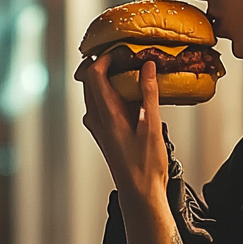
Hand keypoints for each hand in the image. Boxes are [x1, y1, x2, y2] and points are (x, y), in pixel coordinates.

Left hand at [76, 56, 179, 243]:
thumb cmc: (145, 165)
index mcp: (105, 115)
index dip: (104, 57)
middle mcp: (97, 119)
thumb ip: (149, 94)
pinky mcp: (105, 133)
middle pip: (90, 82)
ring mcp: (98, 127)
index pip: (94, 75)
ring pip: (95, 93)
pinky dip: (113, 93)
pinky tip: (133, 94)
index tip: (122, 49)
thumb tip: (148, 66)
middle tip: (125, 55)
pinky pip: (102, 105)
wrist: (140, 193)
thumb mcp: (152, 125)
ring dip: (108, 79)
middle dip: (103, 64)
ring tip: (130, 70)